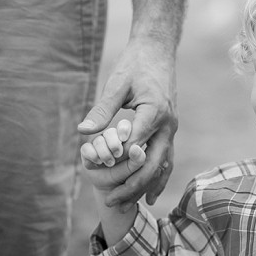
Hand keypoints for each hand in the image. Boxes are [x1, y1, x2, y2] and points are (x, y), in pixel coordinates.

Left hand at [78, 38, 177, 208]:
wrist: (157, 50)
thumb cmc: (134, 64)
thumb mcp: (116, 83)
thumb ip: (102, 109)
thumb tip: (83, 130)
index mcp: (155, 112)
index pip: (136, 146)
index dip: (117, 161)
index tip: (98, 173)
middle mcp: (168, 125)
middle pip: (152, 164)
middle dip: (131, 185)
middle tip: (110, 201)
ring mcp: (171, 130)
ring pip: (162, 167)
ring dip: (144, 187)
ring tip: (126, 206)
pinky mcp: (170, 131)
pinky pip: (166, 161)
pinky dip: (158, 179)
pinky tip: (148, 196)